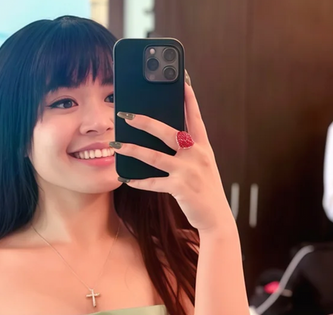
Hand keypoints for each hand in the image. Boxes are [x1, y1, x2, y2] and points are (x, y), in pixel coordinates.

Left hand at [111, 81, 231, 234]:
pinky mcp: (180, 188)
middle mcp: (196, 154)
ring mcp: (188, 171)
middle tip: (125, 113)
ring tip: (115, 143)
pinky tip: (125, 178)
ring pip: (154, 156)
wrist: (216, 217)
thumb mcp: (202, 163)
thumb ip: (189, 148)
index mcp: (202, 145)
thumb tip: (168, 134)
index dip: (188, 96)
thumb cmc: (205, 188)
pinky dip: (138, 181)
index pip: (194, 115)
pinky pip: (153, 183)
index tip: (180, 78)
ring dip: (132, 149)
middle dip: (144, 121)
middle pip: (167, 131)